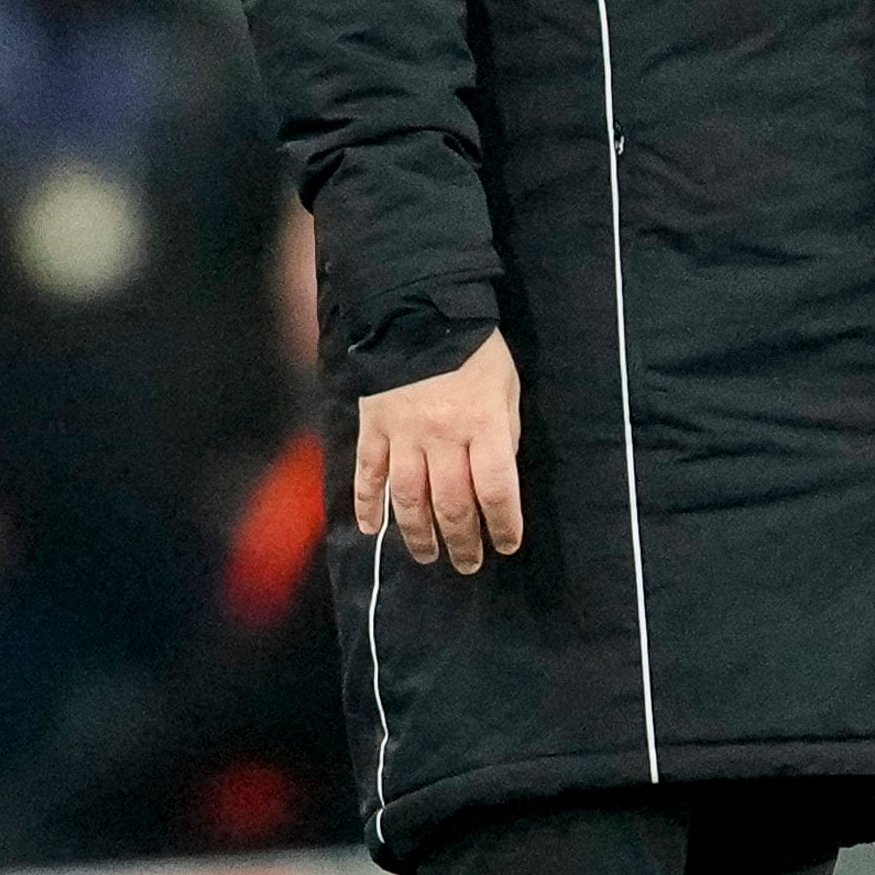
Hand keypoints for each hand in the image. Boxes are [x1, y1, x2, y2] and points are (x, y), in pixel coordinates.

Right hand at [356, 328, 525, 572]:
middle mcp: (442, 437)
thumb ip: (504, 432)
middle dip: (462, 541)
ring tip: (428, 556)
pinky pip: (368, 474)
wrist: (419, 311)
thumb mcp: (506, 387)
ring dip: (419, 535)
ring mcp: (403, 434)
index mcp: (482, 425)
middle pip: (451, 504)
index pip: (495, 489)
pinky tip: (372, 529)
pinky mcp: (373, 427)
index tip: (506, 545)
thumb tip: (497, 477)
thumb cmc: (475, 350)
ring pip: (408, 499)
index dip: (503, 524)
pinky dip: (368, 505)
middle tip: (468, 564)